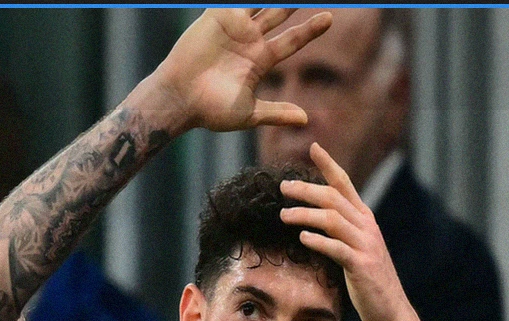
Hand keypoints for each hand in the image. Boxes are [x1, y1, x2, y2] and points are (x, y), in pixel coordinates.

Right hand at [150, 8, 332, 133]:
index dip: (310, 30)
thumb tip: (305, 120)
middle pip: (279, 15)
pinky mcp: (216, 17)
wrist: (179, 100)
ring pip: (261, 2)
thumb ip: (276, 113)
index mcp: (261, 61)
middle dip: (294, 4)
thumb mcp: (249, 113)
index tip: (329, 18)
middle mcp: (250, 41)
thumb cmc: (211, 111)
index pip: (292, 41)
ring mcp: (234, 28)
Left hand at [279, 142, 420, 320]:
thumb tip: (317, 221)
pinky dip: (318, 241)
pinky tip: (302, 239)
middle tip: (282, 187)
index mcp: (366, 220)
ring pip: (333, 219)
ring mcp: (366, 246)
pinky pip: (337, 248)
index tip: (313, 147)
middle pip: (334, 197)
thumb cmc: (371, 284)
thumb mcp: (358, 251)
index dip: (329, 165)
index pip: (345, 185)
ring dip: (305, 214)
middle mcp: (367, 227)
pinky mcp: (362, 266)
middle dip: (306, 189)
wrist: (392, 314)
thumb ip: (343, 233)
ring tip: (283, 216)